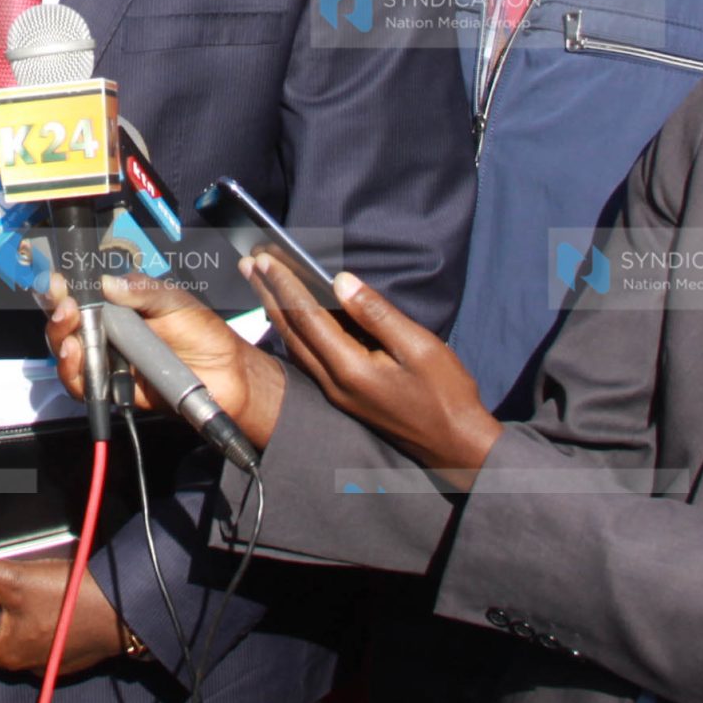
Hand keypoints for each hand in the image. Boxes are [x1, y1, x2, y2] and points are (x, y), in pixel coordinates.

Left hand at [0, 545, 128, 676]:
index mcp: (5, 654)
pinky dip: (41, 623)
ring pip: (20, 641)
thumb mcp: (12, 580)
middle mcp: (26, 665)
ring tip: (16, 590)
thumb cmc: (68, 599)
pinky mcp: (72, 654)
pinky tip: (48, 601)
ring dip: (15, 621)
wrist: (125, 611)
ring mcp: (51, 662)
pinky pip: (46, 640)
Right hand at [43, 275, 285, 451]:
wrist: (226, 374)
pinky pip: (83, 386)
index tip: (59, 282)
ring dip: (60, 341)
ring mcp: (109, 361)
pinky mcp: (113, 390)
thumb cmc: (203, 332)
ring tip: (70, 333)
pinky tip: (76, 356)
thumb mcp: (174, 301)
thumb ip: (142, 291)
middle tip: (64, 307)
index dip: (64, 289)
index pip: (81, 296)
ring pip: (68, 354)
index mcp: (120, 307)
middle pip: (67, 325)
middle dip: (57, 314)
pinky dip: (73, 372)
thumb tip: (106, 283)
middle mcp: (108, 333)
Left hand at [243, 255, 500, 486]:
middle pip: (291, 332)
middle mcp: (333, 383)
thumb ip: (377, 314)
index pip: (307, 318)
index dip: (286, 284)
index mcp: (350, 369)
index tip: (266, 257)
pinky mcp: (343, 397)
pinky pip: (307, 357)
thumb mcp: (418, 347)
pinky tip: (289, 318)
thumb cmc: (445, 394)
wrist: (454, 445)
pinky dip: (292, 331)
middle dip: (268, 294)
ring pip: (295, 346)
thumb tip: (342, 281)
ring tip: (260, 284)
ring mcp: (335, 393)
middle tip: (249, 263)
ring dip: (275, 311)